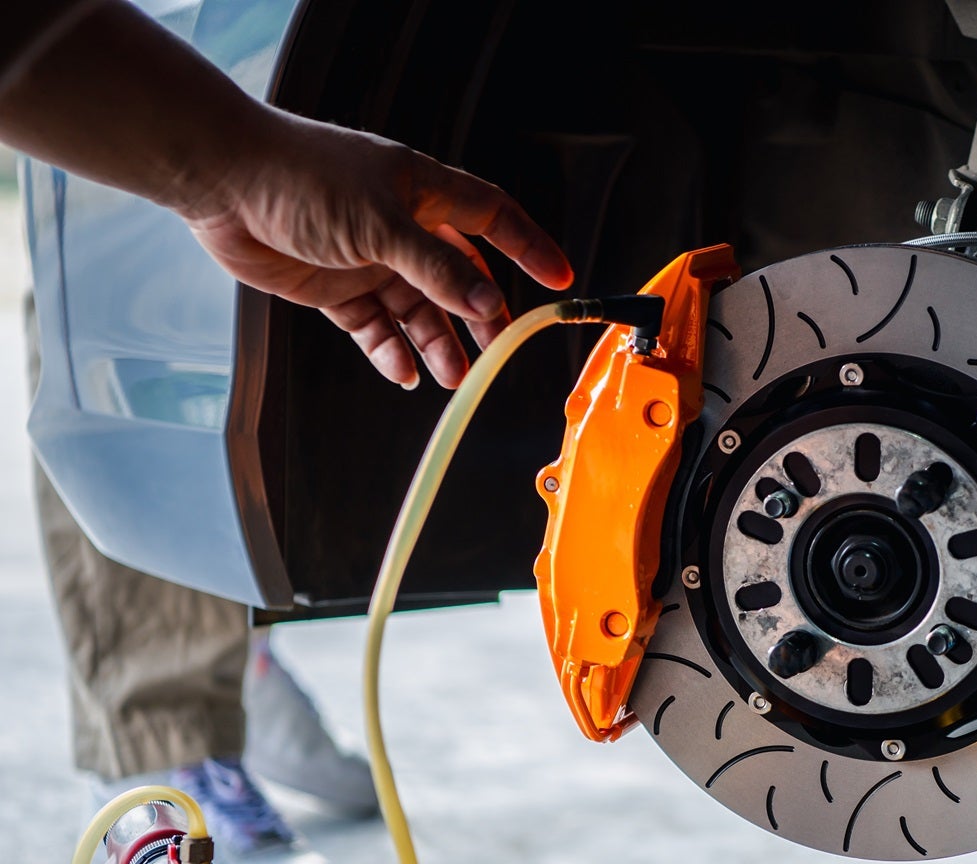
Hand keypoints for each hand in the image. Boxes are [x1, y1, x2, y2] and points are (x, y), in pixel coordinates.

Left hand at [179, 111, 573, 389]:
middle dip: (480, 313)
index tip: (557, 280)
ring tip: (451, 375)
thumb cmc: (300, 179)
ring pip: (418, 309)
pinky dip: (391, 350)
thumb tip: (487, 303)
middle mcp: (400, 225)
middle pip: (458, 275)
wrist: (222, 182)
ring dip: (437, 341)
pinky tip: (403, 371)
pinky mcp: (334, 287)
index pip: (492, 218)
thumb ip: (437, 269)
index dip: (527, 246)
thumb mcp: (381, 225)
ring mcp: (368, 258)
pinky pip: (375, 326)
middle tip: (497, 348)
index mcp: (421, 191)